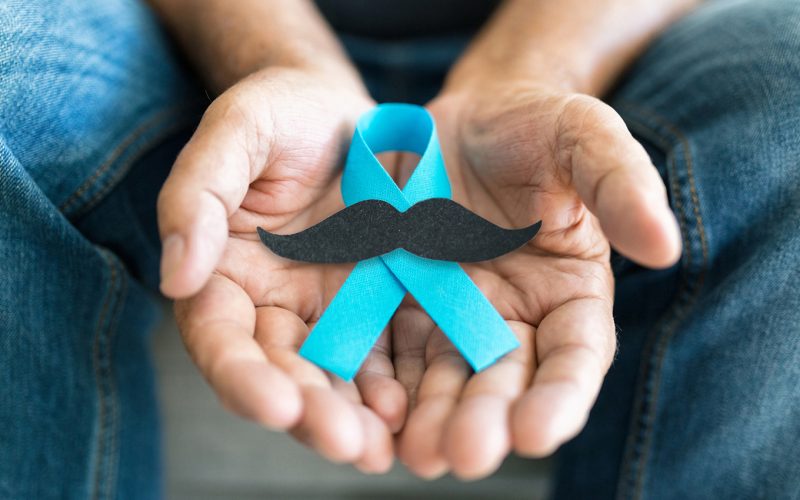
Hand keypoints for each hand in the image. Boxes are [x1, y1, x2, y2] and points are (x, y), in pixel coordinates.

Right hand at [157, 68, 406, 472]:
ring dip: (353, 418)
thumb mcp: (237, 132)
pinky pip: (384, 354)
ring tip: (382, 450)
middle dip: (309, 413)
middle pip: (281, 372)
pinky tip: (411, 412)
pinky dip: (393, 388)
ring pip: (333, 377)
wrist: (352, 113)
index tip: (276, 405)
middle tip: (346, 444)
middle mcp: (272, 303)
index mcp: (223, 271)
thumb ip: (197, 195)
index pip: (220, 337)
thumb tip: (174, 276)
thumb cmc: (283, 111)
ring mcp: (328, 309)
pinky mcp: (378, 305)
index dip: (243, 375)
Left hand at [394, 80, 680, 478]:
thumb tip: (665, 245)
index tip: (538, 431)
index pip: (573, 354)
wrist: (452, 119)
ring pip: (443, 378)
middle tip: (466, 454)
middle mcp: (510, 316)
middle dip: (486, 419)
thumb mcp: (579, 135)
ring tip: (418, 452)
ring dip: (432, 419)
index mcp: (567, 290)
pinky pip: (387, 351)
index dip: (560, 395)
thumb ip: (619, 183)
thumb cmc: (529, 124)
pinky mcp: (396, 305)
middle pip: (503, 379)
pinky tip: (371, 410)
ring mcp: (449, 314)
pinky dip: (382, 384)